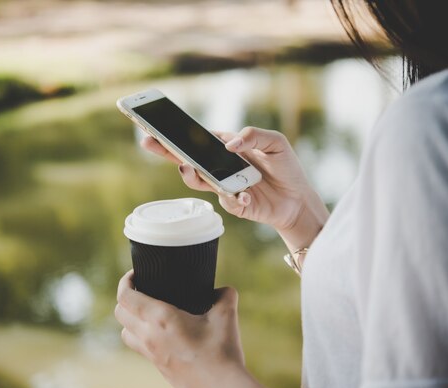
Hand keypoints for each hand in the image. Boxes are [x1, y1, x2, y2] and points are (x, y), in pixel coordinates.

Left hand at [114, 270, 243, 387]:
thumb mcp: (226, 315)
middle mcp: (149, 336)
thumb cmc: (221, 352)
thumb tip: (224, 289)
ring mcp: (152, 354)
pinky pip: (139, 348)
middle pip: (119, 313)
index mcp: (160, 318)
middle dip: (125, 298)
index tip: (136, 274)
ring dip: (129, 320)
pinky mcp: (158, 368)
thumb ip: (224, 295)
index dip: (125, 281)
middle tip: (141, 289)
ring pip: (125, 333)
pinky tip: (160, 334)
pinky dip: (141, 336)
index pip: (125, 296)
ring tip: (145, 312)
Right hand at [142, 127, 327, 245]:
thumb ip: (254, 136)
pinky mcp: (235, 205)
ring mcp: (224, 187)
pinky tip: (244, 194)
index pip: (197, 139)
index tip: (155, 124)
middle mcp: (220, 167)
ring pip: (198, 181)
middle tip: (148, 141)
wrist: (299, 199)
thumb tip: (230, 144)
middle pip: (186, 159)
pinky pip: (226, 201)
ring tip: (187, 168)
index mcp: (225, 148)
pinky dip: (233, 197)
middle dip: (166, 150)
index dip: (177, 132)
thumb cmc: (285, 167)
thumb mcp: (275, 142)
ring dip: (190, 175)